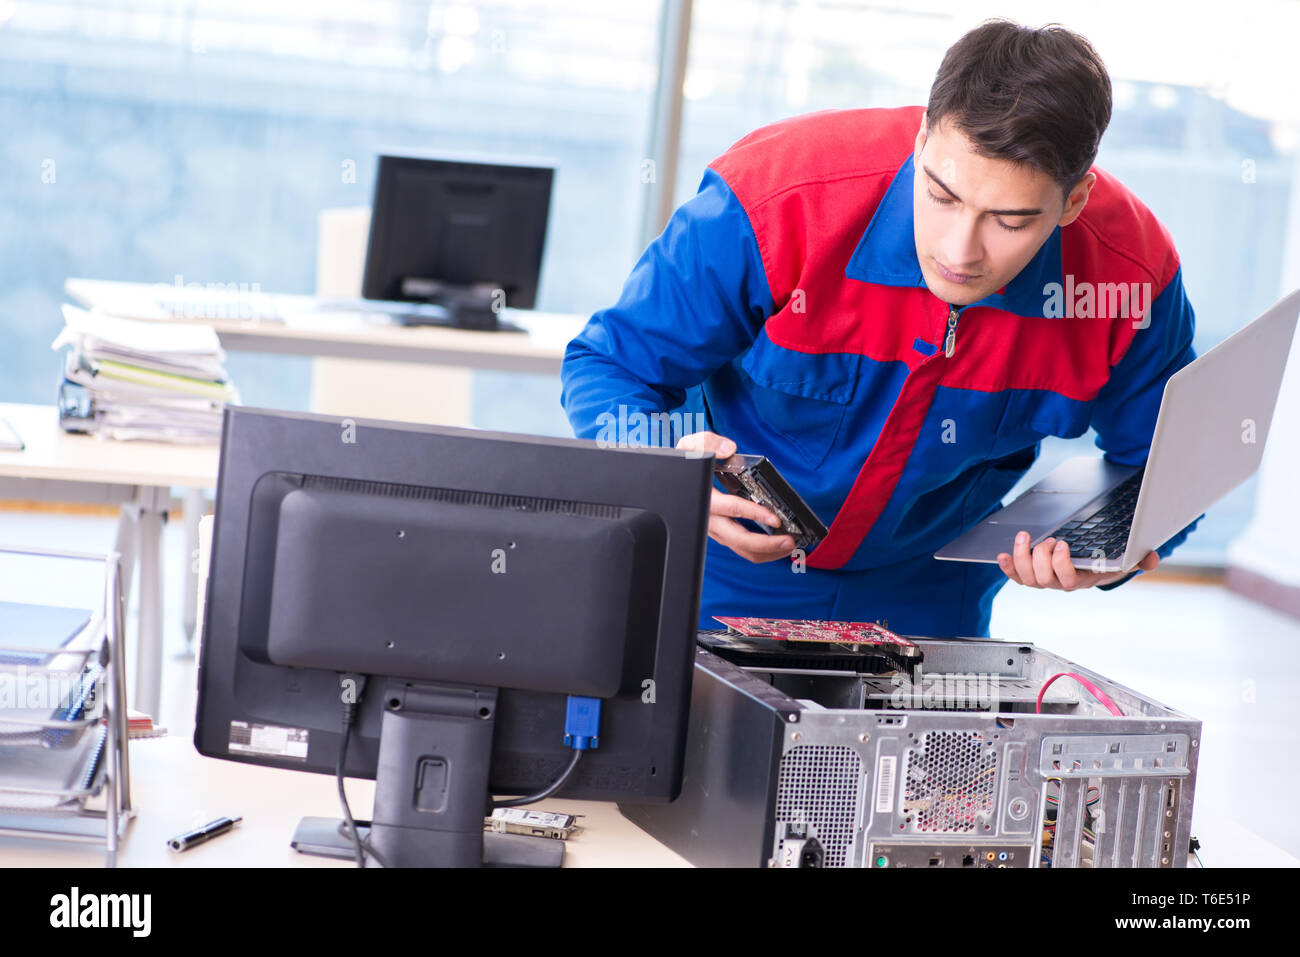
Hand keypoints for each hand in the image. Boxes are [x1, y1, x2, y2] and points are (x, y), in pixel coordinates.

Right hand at [677, 431, 795, 562]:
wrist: (669, 483)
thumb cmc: (682, 465)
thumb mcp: (690, 446)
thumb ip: (708, 442)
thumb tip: (729, 450)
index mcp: (704, 500)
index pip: (732, 509)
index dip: (755, 514)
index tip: (776, 518)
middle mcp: (709, 520)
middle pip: (739, 540)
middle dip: (767, 544)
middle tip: (789, 540)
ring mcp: (715, 530)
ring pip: (741, 549)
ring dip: (767, 552)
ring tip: (788, 545)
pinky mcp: (721, 534)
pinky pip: (741, 548)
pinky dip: (761, 551)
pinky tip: (777, 546)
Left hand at [996, 531, 1158, 589]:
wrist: (1096, 564)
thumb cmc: (1109, 560)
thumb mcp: (1128, 558)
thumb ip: (1141, 558)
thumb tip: (1152, 560)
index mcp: (1083, 580)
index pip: (1069, 581)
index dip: (1061, 564)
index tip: (1062, 543)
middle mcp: (1061, 583)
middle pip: (1044, 580)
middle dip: (1042, 557)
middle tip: (1048, 539)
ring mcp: (1045, 579)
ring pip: (1028, 578)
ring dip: (1022, 557)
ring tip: (1025, 537)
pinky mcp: (1032, 573)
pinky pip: (1017, 576)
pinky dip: (1008, 567)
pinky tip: (1002, 555)